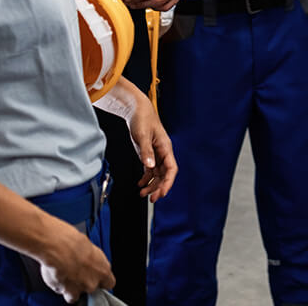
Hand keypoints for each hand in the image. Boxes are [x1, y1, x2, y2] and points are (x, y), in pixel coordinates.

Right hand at [37, 217, 114, 302]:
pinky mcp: (68, 292)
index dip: (101, 281)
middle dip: (85, 282)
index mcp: (103, 269)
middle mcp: (93, 281)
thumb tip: (89, 262)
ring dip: (73, 287)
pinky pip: (67, 296)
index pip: (109, 283)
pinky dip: (63, 290)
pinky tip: (59, 279)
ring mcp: (81, 288)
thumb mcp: (90, 248)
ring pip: (78, 294)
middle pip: (92, 287)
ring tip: (66, 275)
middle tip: (77, 271)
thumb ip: (93, 261)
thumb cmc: (73, 243)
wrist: (58, 246)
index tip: (96, 277)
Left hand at [96, 80, 177, 201]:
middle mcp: (163, 152)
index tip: (162, 193)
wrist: (136, 109)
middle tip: (151, 199)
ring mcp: (156, 153)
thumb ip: (146, 151)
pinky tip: (140, 184)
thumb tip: (150, 167)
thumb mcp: (142, 135)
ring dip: (152, 185)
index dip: (168, 182)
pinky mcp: (149, 153)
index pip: (171, 169)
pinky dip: (147, 178)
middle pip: (165, 174)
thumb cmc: (142, 118)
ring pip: (158, 174)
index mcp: (165, 147)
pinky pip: (151, 169)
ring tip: (143, 194)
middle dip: (159, 187)